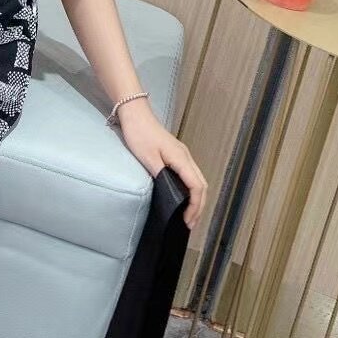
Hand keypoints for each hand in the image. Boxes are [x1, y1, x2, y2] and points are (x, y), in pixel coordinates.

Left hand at [116, 102, 207, 229]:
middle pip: (202, 184)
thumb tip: (172, 195)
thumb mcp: (148, 158)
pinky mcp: (176, 154)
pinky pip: (190, 175)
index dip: (195, 206)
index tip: (188, 222)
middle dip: (199, 206)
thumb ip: (161, 176)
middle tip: (189, 224)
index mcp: (181, 158)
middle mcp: (186, 157)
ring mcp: (182, 155)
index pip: (197, 186)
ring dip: (196, 199)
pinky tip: (182, 197)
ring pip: (197, 180)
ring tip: (187, 215)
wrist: (135, 113)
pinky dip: (190, 190)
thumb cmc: (140, 134)